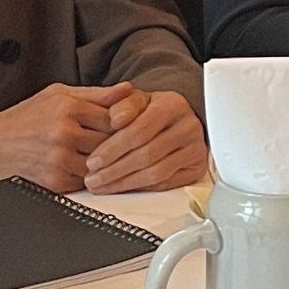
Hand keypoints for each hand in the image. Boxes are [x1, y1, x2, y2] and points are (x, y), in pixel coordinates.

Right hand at [0, 82, 130, 191]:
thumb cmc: (28, 116)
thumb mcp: (59, 94)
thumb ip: (97, 94)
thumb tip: (128, 89)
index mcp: (67, 107)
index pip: (114, 117)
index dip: (125, 122)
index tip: (131, 124)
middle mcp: (63, 133)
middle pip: (111, 142)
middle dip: (119, 143)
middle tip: (127, 142)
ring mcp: (59, 159)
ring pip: (102, 164)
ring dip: (106, 162)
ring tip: (107, 155)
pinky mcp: (56, 181)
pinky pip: (87, 181)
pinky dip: (90, 175)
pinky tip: (88, 167)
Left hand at [83, 88, 208, 193]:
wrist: (176, 118)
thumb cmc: (152, 110)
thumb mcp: (135, 100)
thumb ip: (122, 104)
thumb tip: (114, 119)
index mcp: (173, 105)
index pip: (139, 131)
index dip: (113, 149)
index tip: (93, 162)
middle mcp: (188, 127)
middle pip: (147, 155)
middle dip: (115, 170)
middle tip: (92, 179)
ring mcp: (195, 150)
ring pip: (156, 173)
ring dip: (124, 183)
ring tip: (102, 186)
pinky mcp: (196, 169)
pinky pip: (165, 184)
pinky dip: (140, 188)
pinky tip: (122, 187)